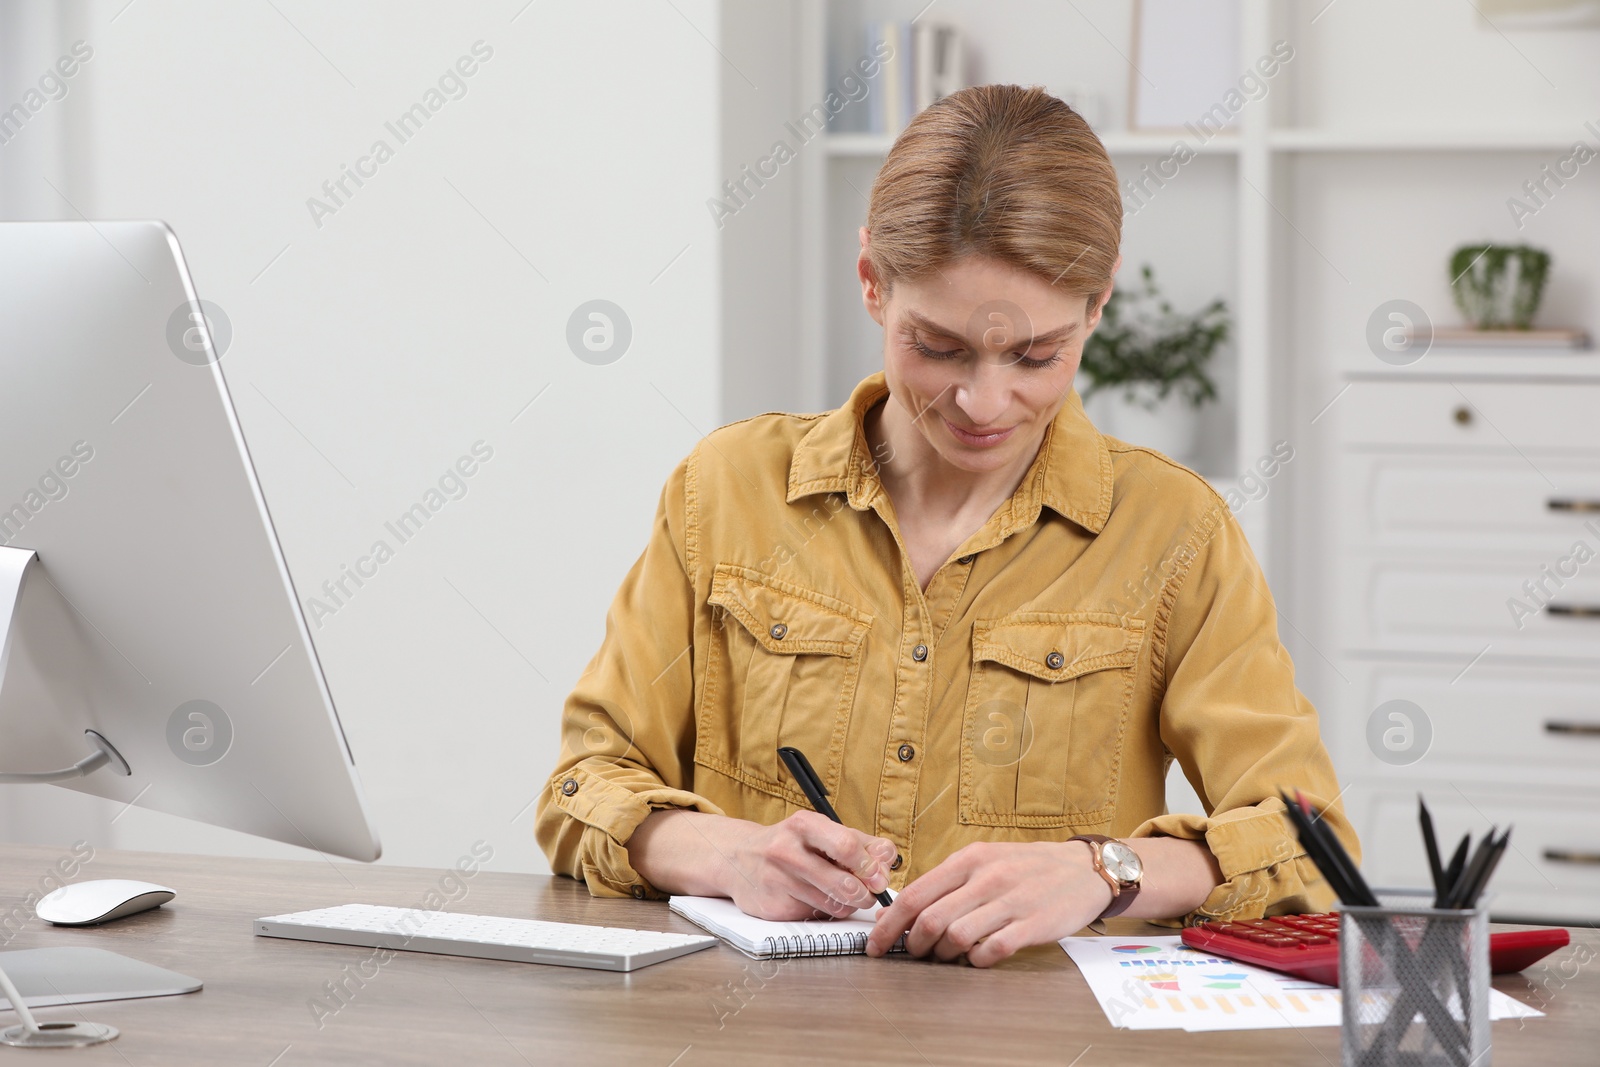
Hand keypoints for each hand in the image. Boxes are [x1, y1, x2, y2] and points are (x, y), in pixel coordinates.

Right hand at [720, 811, 896, 921]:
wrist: (737, 858)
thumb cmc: (789, 844)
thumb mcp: (820, 832)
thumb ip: (859, 843)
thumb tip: (888, 859)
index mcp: (803, 825)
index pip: (848, 846)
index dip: (871, 866)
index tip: (879, 875)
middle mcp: (786, 851)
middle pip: (843, 882)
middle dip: (866, 893)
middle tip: (870, 893)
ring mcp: (778, 881)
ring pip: (833, 905)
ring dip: (848, 904)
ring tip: (846, 895)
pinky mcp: (773, 907)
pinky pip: (815, 917)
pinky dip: (825, 912)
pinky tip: (818, 900)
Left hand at [865, 840, 1113, 967]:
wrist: (1083, 869)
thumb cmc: (1028, 867)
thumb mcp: (984, 860)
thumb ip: (946, 883)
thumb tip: (900, 911)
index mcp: (969, 859)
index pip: (915, 894)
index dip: (889, 924)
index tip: (876, 944)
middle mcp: (987, 878)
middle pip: (931, 919)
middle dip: (914, 945)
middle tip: (914, 954)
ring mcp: (1010, 901)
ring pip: (956, 937)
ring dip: (944, 956)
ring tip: (948, 956)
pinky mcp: (1032, 925)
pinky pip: (990, 951)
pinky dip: (976, 960)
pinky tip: (978, 956)